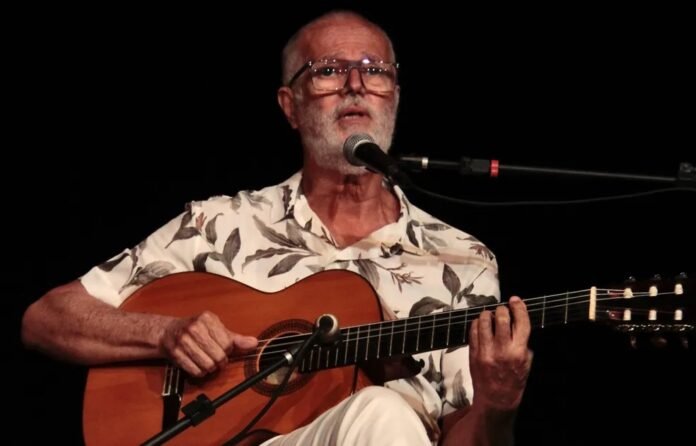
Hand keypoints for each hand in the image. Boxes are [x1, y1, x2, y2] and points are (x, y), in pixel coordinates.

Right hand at [160, 311, 257, 377]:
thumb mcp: (215, 328)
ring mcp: (183, 341)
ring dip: (211, 368)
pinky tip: (199, 366)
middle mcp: (194, 327)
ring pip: (208, 365)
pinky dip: (200, 372)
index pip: (227, 343)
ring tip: (208, 362)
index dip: (228, 350)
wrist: (167, 331)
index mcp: (207, 318)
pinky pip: (196, 371)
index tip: (224, 349)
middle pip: (219, 355)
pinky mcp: (176, 354)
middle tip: (217, 359)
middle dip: (221, 361)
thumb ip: (234, 337)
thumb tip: (253, 343)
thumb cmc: (195, 329)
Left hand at [469, 296, 531, 411]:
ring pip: (484, 321)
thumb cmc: (514, 381)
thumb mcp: (527, 363)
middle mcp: (502, 350)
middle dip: (502, 309)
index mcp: (519, 352)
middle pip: (501, 317)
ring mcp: (486, 351)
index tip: (515, 300)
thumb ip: (524, 342)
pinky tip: (481, 325)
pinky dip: (477, 323)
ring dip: (488, 314)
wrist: (496, 400)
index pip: (521, 322)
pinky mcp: (473, 353)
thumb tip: (518, 322)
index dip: (519, 307)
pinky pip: (473, 330)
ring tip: (490, 316)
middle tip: (502, 310)